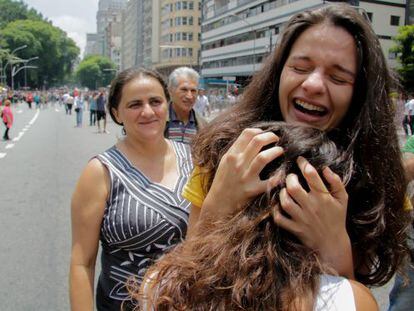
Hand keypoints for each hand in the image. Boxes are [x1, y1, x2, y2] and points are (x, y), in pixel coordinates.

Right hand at [201, 128, 283, 219]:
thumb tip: (252, 137)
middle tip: (276, 139)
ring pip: (263, 157)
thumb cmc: (223, 181)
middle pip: (257, 141)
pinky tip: (282, 173)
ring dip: (276, 152)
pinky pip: (270, 181)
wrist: (218, 203)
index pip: (247, 134)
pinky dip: (278, 176)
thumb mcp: (225, 162)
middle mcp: (238, 164)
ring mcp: (245, 177)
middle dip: (271, 137)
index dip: (260, 131)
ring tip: (280, 151)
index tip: (265, 134)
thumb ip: (237, 150)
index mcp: (231, 155)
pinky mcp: (252, 190)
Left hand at [273, 156, 353, 276]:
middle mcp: (311, 207)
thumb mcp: (342, 199)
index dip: (303, 164)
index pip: (311, 175)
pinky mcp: (294, 228)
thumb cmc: (337, 218)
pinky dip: (276, 211)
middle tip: (290, 177)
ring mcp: (302, 218)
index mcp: (323, 197)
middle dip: (289, 178)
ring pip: (285, 202)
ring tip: (285, 190)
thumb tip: (325, 168)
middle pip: (294, 187)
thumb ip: (336, 182)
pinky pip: (280, 218)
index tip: (299, 159)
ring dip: (282, 193)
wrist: (332, 243)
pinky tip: (278, 205)